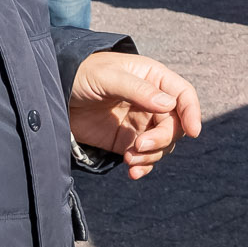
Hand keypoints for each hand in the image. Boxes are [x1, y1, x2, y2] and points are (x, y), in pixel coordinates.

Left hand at [69, 51, 202, 179]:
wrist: (53, 93)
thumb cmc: (82, 74)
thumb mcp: (109, 77)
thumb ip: (139, 90)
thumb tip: (169, 105)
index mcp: (154, 79)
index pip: (183, 95)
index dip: (192, 112)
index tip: (193, 131)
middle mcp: (152, 102)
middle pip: (174, 125)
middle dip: (162, 139)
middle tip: (140, 146)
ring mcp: (140, 123)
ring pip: (162, 145)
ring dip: (150, 156)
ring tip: (129, 159)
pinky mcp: (125, 142)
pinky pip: (144, 157)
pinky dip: (142, 167)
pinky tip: (132, 171)